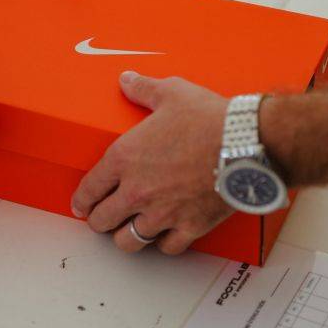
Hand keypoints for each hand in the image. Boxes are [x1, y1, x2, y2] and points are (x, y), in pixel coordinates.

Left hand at [71, 72, 230, 254]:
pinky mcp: (189, 226)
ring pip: (129, 241)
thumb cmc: (209, 118)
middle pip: (102, 221)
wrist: (246, 142)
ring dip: (125, 236)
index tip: (81, 206)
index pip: (89, 189)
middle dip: (99, 220)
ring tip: (129, 230)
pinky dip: (163, 243)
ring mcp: (163, 213)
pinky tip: (164, 235)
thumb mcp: (171, 92)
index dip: (81, 201)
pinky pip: (166, 247)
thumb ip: (143, 89)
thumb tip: (126, 80)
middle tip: (102, 218)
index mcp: (124, 158)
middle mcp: (137, 191)